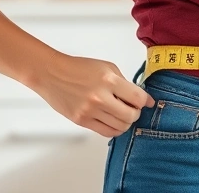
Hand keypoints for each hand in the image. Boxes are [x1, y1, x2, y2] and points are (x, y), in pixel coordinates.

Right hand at [30, 53, 154, 137]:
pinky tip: (112, 120)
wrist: (52, 74)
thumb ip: (125, 83)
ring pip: (120, 127)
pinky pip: (106, 132)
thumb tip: (144, 99)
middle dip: (136, 113)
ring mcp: (90, 111)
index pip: (138, 98)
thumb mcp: (107, 67)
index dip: (145, 101)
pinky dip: (114, 129)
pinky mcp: (82, 121)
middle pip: (131, 116)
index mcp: (109, 80)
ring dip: (125, 122)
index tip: (146, 102)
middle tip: (133, 108)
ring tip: (121, 113)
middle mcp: (100, 97)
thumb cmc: (79, 68)